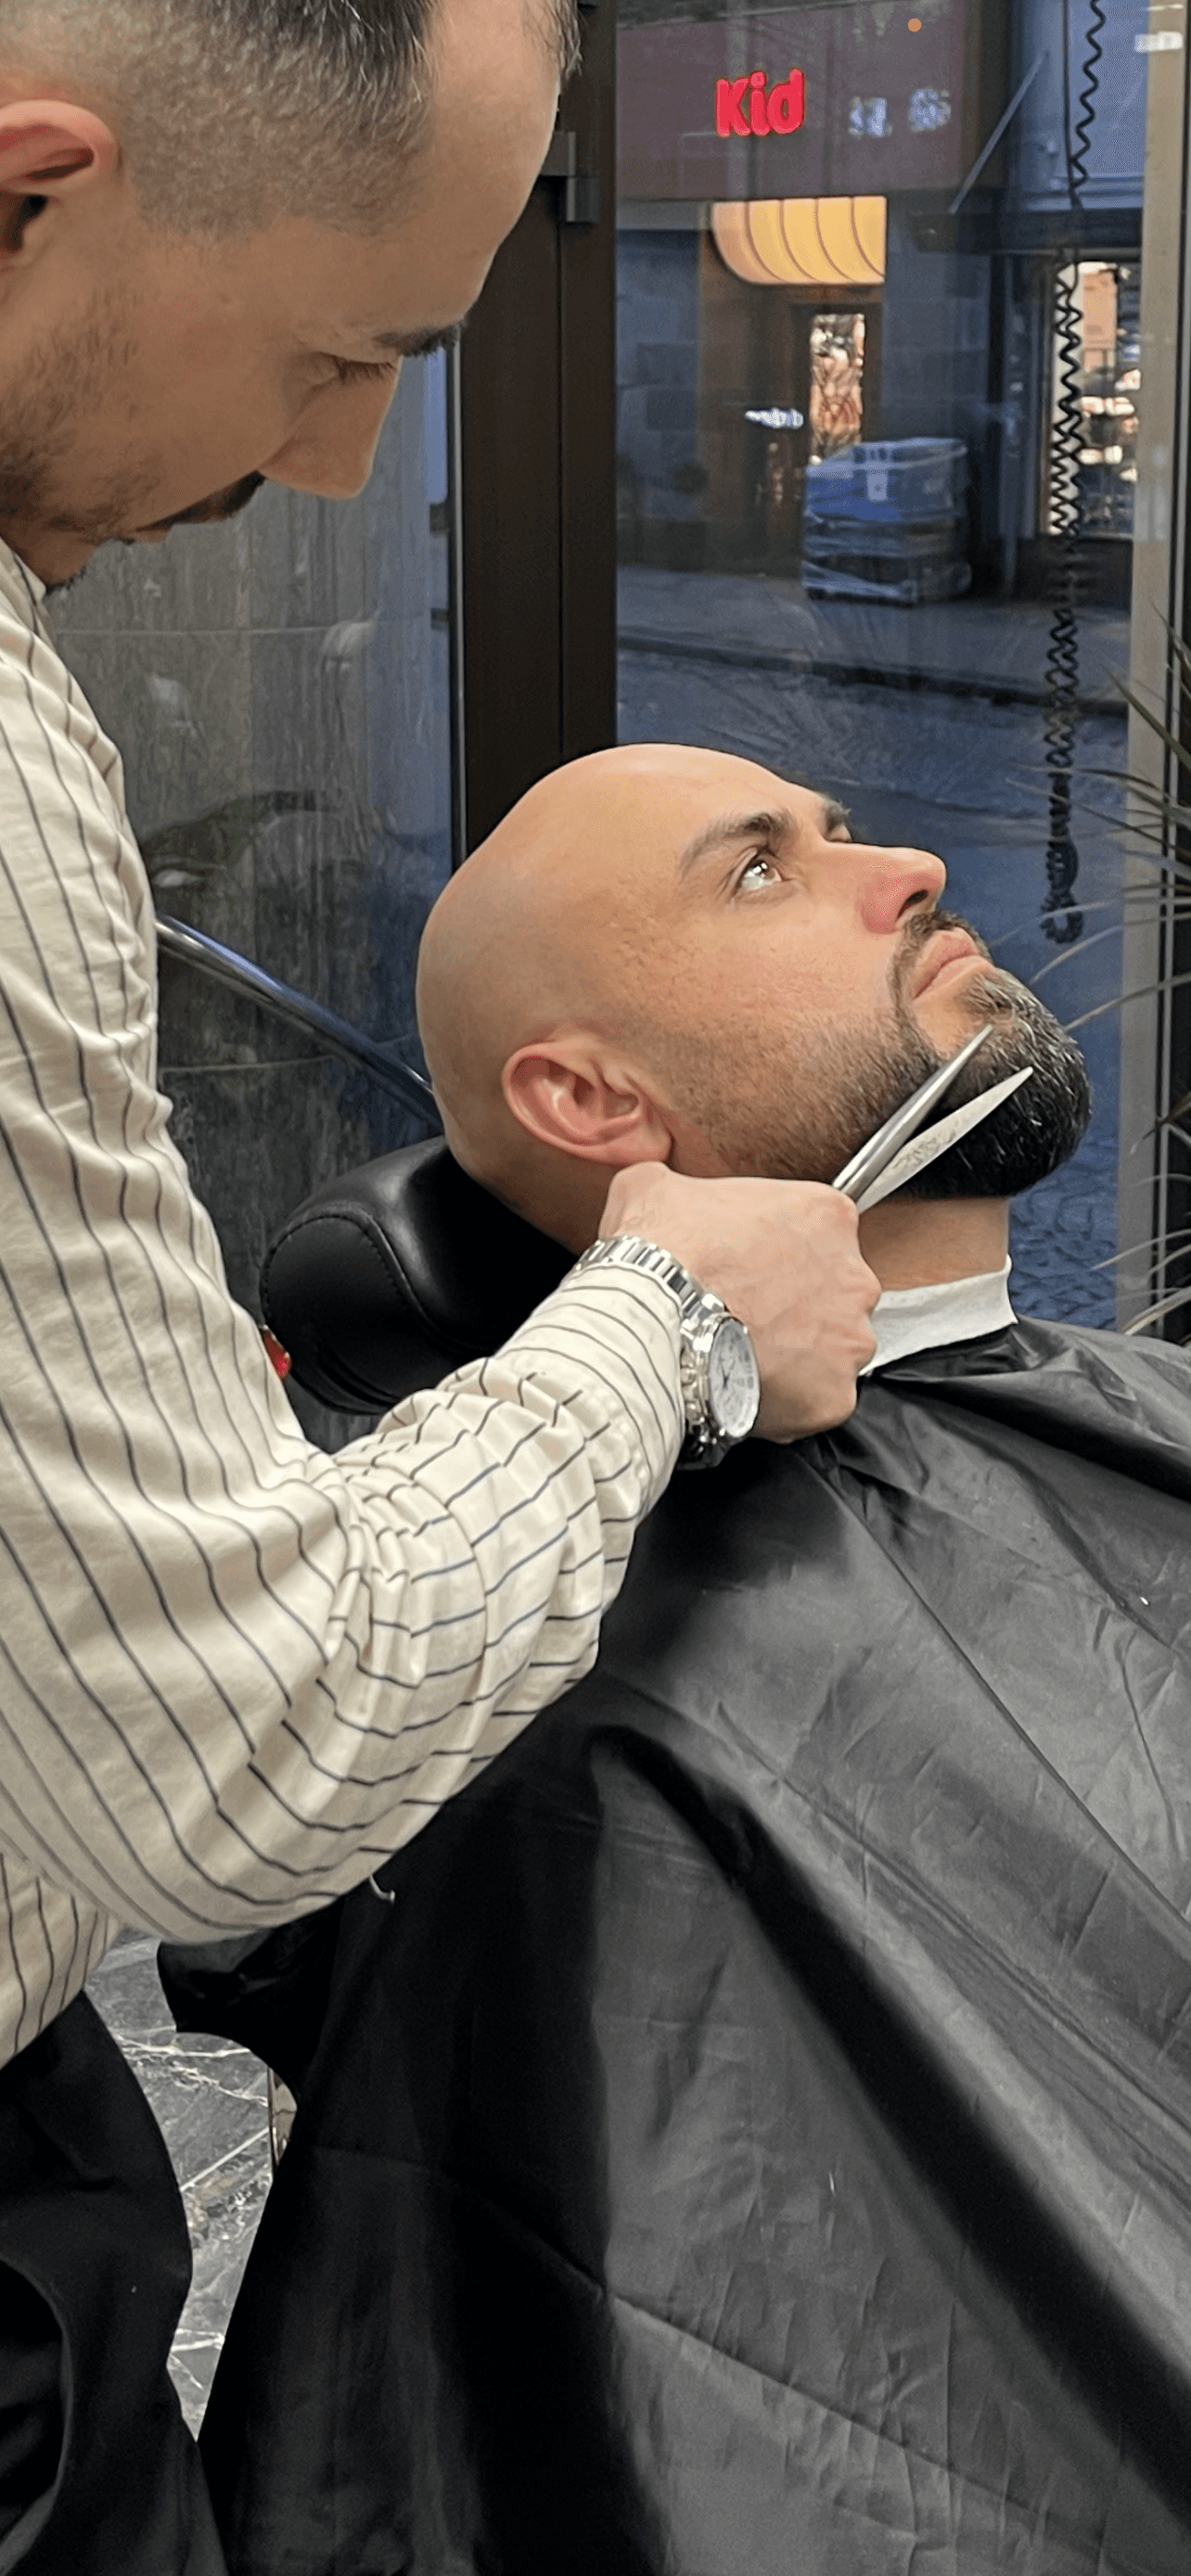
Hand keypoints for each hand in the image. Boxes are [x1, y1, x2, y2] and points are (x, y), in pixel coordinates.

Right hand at [600, 1164, 879, 1439]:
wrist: (655, 1319)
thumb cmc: (662, 1252)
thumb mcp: (652, 1188)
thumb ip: (675, 1186)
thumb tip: (656, 1193)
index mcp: (826, 1215)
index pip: (817, 1232)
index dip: (776, 1254)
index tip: (748, 1270)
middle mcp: (854, 1277)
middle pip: (832, 1294)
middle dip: (794, 1306)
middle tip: (743, 1315)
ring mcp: (849, 1340)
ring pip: (829, 1351)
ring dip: (794, 1356)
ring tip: (740, 1358)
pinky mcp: (834, 1396)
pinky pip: (817, 1402)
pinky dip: (787, 1403)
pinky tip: (747, 1392)